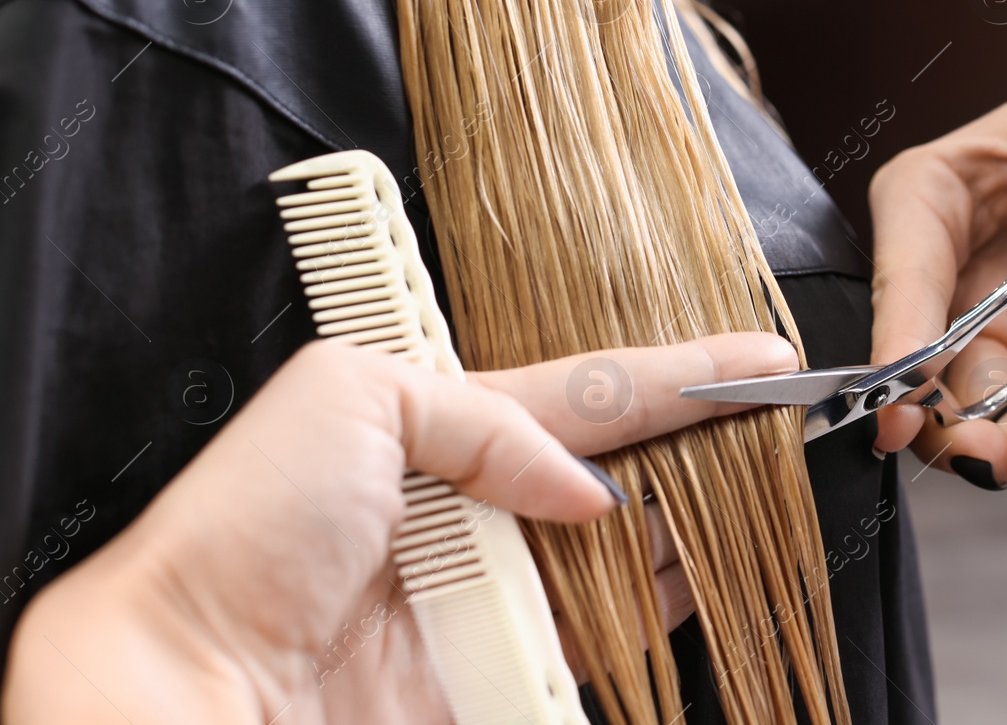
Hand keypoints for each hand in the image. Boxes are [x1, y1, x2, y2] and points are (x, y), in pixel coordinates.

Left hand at [2, 333, 796, 723]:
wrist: (194, 677)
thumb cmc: (250, 524)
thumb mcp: (355, 396)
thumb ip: (489, 420)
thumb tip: (585, 488)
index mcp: (438, 426)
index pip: (583, 388)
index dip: (675, 371)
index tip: (762, 360)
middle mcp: (480, 505)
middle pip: (620, 465)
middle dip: (702, 438)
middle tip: (782, 419)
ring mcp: (497, 590)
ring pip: (627, 548)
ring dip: (695, 516)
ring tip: (766, 482)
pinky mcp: (506, 670)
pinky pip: (607, 635)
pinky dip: (663, 606)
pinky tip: (708, 572)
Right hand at [868, 48, 1006, 506]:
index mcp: (929, 197)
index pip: (901, 276)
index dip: (898, 342)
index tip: (903, 398)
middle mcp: (945, 267)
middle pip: (922, 356)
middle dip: (941, 412)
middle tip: (983, 452)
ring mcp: (991, 319)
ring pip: (966, 400)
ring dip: (988, 443)